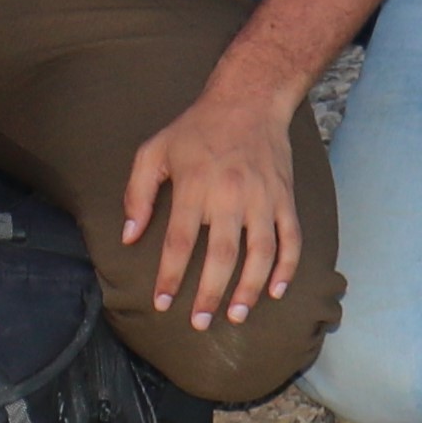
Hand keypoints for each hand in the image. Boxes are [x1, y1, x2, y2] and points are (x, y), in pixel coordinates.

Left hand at [123, 84, 300, 331]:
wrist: (249, 99)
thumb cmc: (196, 128)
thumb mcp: (154, 150)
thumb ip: (138, 193)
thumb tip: (130, 237)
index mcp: (195, 185)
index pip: (180, 241)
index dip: (171, 276)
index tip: (163, 303)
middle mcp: (231, 194)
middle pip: (222, 255)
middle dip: (210, 293)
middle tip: (199, 322)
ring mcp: (262, 198)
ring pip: (260, 253)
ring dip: (249, 288)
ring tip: (236, 315)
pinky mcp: (284, 198)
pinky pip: (291, 240)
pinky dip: (287, 268)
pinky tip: (275, 291)